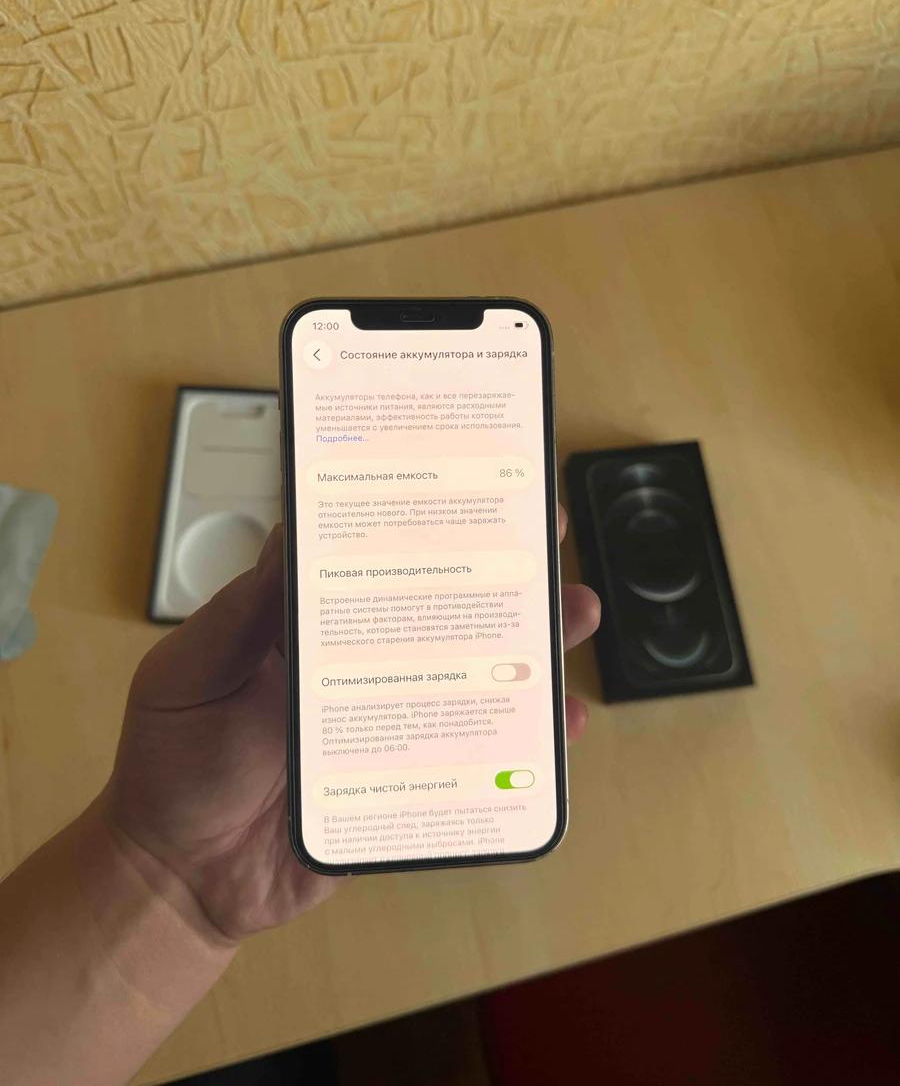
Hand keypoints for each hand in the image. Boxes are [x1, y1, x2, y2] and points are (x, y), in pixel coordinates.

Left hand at [102, 513, 600, 944]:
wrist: (180, 878)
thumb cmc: (172, 765)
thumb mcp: (188, 672)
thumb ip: (240, 613)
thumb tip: (292, 537)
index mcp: (312, 628)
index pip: (378, 559)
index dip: (424, 521)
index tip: (469, 481)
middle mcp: (363, 666)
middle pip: (445, 609)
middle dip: (503, 568)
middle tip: (551, 531)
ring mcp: (393, 724)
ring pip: (476, 674)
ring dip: (531, 644)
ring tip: (576, 613)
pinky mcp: (411, 783)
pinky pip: (478, 758)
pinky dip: (525, 745)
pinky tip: (562, 726)